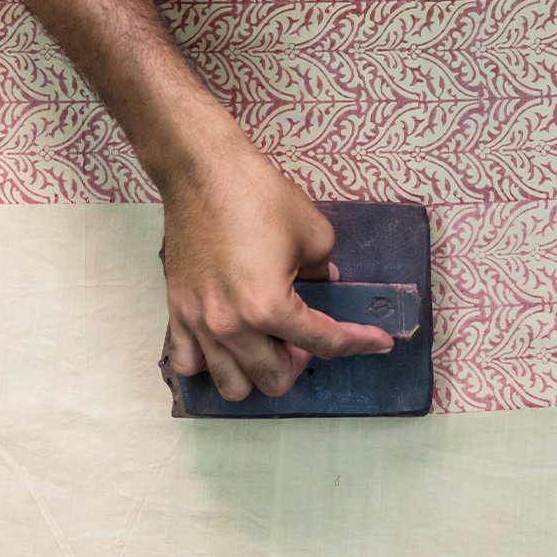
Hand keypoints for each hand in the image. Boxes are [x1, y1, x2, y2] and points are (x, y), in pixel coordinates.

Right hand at [157, 141, 393, 400]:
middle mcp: (232, 325)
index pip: (323, 343)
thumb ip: (322, 269)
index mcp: (269, 307)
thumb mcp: (314, 232)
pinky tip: (227, 344)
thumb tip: (320, 284)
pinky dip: (211, 363)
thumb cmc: (258, 195)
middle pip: (275, 379)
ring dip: (257, 372)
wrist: (203, 171)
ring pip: (232, 385)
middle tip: (305, 333)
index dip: (358, 344)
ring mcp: (199, 322)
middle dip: (300, 361)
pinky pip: (189, 363)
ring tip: (267, 343)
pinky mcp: (177, 310)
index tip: (378, 342)